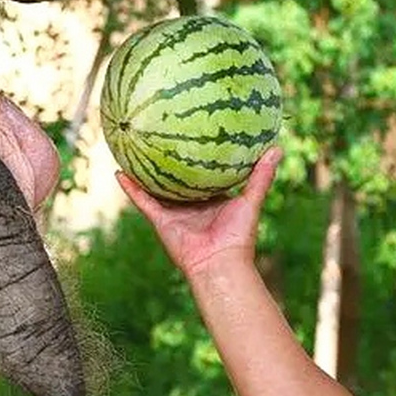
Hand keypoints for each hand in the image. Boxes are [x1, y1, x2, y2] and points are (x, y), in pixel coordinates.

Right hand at [118, 146, 281, 277]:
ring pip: (155, 187)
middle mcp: (191, 204)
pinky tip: (119, 171)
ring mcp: (174, 212)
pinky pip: (142, 201)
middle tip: (161, 134)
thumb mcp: (250, 200)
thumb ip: (261, 176)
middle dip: (169, 160)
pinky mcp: (160, 220)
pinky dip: (130, 188)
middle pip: (177, 178)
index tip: (195, 132)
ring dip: (143, 170)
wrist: (219, 264)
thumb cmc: (238, 236)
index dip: (198, 155)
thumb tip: (277, 147)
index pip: (204, 173)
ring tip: (131, 148)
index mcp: (212, 199)